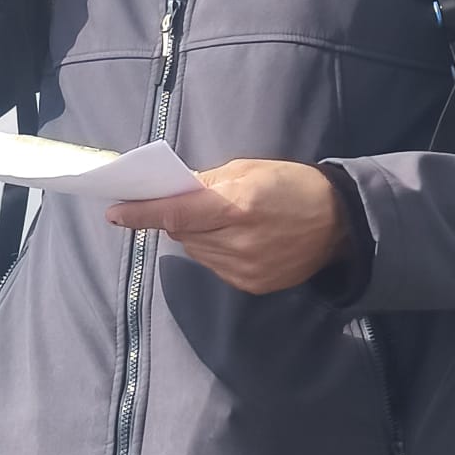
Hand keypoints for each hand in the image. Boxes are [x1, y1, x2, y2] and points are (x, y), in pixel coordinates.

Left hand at [106, 159, 349, 294]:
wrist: (340, 223)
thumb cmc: (293, 185)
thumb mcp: (249, 169)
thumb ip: (206, 183)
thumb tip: (170, 192)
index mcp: (238, 206)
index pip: (177, 214)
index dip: (142, 214)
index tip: (115, 212)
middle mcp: (239, 242)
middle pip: (183, 234)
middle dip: (178, 219)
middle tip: (189, 204)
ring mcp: (245, 268)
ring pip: (197, 252)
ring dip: (197, 236)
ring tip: (223, 221)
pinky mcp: (252, 284)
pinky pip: (215, 266)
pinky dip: (215, 251)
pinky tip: (238, 239)